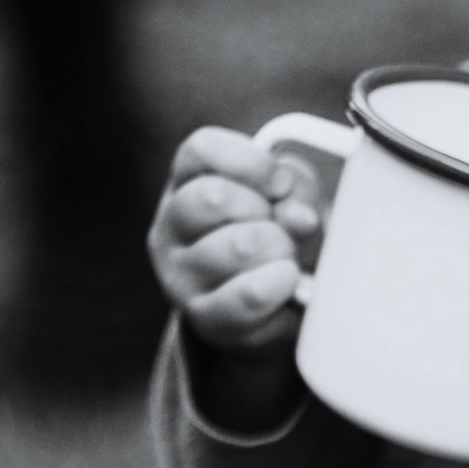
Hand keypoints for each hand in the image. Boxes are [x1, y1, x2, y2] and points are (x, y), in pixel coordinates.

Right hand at [147, 127, 326, 350]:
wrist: (271, 307)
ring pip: (237, 245)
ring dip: (280, 249)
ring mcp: (179, 274)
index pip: (202, 150)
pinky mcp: (202, 317)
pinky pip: (249, 294)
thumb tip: (298, 216)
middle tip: (280, 230)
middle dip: (265, 211)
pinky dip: (281, 284)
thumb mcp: (289, 197)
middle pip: (212, 196)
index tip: (279, 183)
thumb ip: (297, 191)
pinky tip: (286, 282)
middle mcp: (170, 227)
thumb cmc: (275, 236)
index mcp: (186, 183)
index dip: (251, 163)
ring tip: (284, 259)